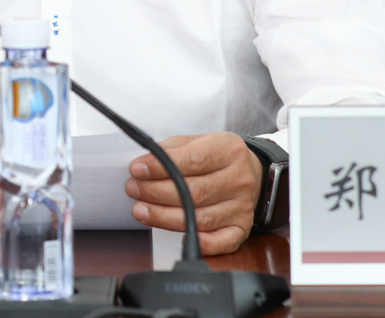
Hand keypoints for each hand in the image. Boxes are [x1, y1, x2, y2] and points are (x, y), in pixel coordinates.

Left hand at [124, 132, 262, 254]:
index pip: (193, 160)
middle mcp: (239, 179)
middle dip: (157, 192)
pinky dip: (202, 244)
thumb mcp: (198, 141)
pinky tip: (179, 239)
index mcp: (229, 150)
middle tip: (134, 189)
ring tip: (140, 210)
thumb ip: (171, 150)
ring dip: (165, 217)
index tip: (137, 169)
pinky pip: (222, 242)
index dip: (162, 167)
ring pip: (201, 218)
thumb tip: (143, 164)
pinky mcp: (242, 228)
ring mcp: (242, 206)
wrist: (251, 172)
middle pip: (195, 192)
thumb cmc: (217, 157)